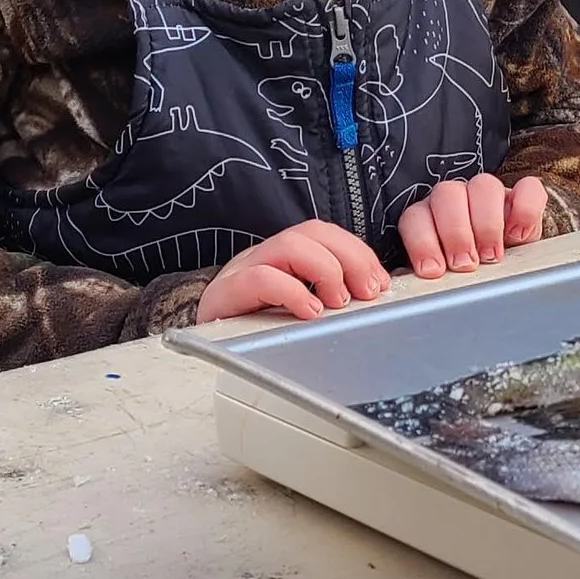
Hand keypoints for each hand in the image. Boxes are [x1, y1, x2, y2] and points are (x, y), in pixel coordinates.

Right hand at [196, 218, 390, 323]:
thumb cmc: (255, 329)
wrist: (200, 346)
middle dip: (349, 258)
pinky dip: (291, 292)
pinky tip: (308, 312)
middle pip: (311, 232)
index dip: (357, 252)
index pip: (324, 233)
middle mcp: (263, 256)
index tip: (379, 283)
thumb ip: (329, 295)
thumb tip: (371, 294)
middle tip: (366, 292)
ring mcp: (242, 272)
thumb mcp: (299, 307)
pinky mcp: (224, 295)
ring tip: (337, 302)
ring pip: (287, 246)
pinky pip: (259, 278)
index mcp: (284, 256)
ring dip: (324, 271)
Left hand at [396, 172, 547, 278]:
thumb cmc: (470, 277)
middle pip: (447, 194)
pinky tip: (519, 235)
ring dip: (487, 223)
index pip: (415, 218)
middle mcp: (457, 200)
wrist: (507, 271)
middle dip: (456, 232)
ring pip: (484, 185)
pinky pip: (528, 188)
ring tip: (492, 256)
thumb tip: (415, 289)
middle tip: (466, 264)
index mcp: (429, 218)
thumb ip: (432, 277)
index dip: (423, 243)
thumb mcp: (445, 281)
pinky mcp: (525, 197)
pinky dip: (525, 209)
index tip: (433, 271)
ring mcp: (491, 195)